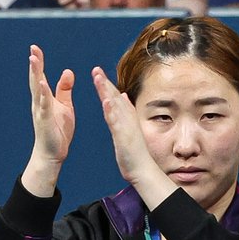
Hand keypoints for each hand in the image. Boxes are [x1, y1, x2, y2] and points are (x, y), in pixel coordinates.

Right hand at [28, 45, 75, 167]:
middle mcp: (40, 102)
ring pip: (37, 90)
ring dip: (36, 74)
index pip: (41, 76)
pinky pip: (44, 106)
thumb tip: (68, 70)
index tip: (35, 48)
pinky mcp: (45, 121)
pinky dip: (43, 95)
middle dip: (35, 64)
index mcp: (45, 97)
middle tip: (33, 49)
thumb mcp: (65, 106)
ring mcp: (40, 111)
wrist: (53, 152)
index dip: (39, 62)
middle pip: (36, 79)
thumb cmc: (58, 129)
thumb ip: (64, 89)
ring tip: (34, 60)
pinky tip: (43, 85)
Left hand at [91, 65, 160, 189]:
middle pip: (115, 98)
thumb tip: (124, 97)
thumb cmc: (135, 154)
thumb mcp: (129, 130)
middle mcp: (127, 121)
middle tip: (95, 69)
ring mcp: (126, 128)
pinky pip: (116, 122)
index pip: (116, 99)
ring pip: (114, 107)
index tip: (98, 73)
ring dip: (106, 92)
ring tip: (98, 78)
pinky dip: (111, 111)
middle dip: (105, 83)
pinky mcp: (124, 137)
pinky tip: (106, 101)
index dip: (107, 85)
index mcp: (126, 120)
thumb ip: (126, 113)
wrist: (143, 170)